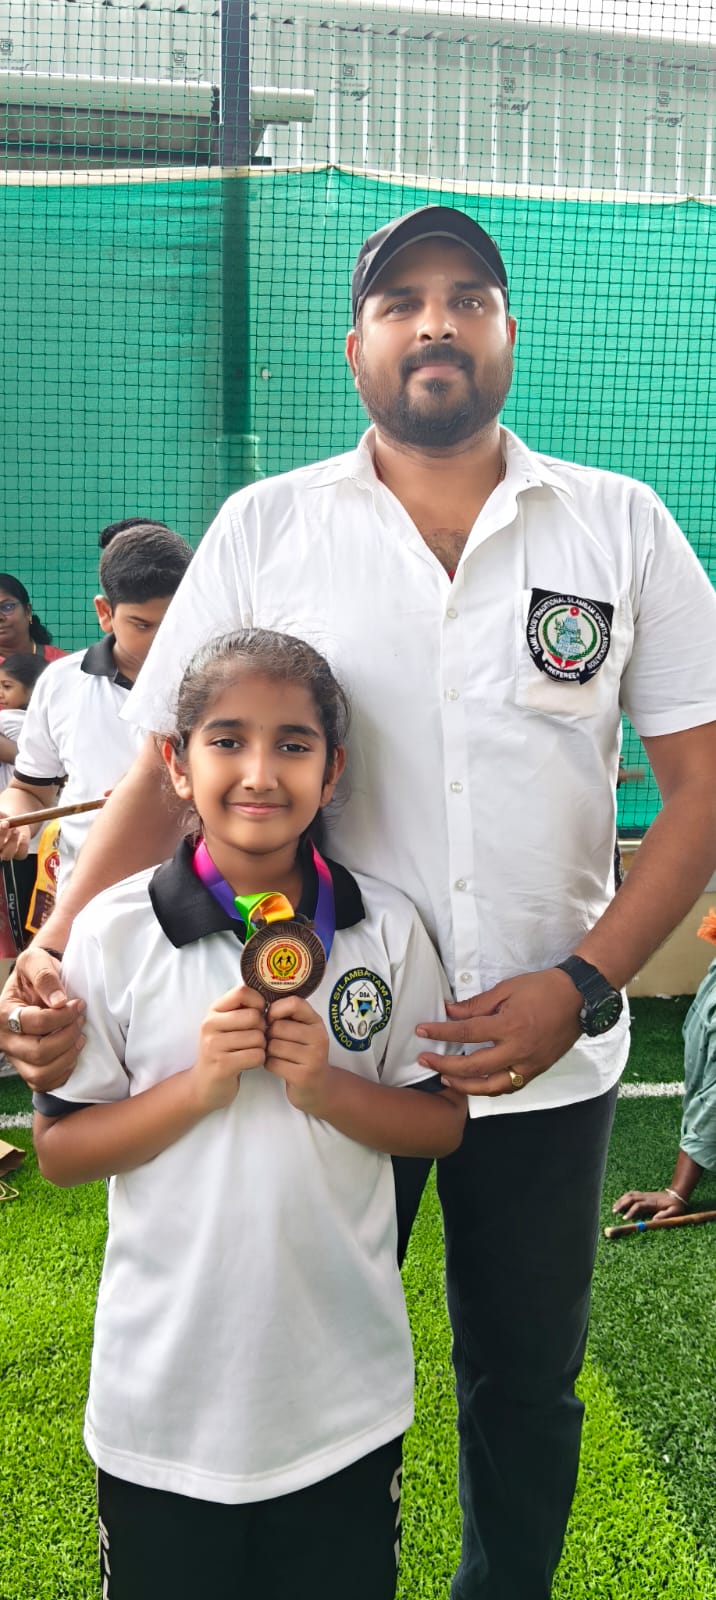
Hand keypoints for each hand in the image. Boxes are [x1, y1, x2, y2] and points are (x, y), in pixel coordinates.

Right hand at [0, 815, 30, 860]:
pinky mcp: (19, 854)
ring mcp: (7, 854)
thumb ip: (0, 816)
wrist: (13, 822)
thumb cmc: (3, 819)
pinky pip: (20, 854)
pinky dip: (23, 846)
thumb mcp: (1, 816)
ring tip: (16, 830)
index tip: (4, 823)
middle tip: (7, 824)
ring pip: (7, 855)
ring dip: (12, 841)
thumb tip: (1, 813)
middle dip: (1, 835)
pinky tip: (23, 836)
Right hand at [0, 958, 84, 1090]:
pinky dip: (63, 1072)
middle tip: (80, 1021)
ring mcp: (15, 1058)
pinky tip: (71, 1053)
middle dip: (68, 1037)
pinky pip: (44, 1083)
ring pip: (42, 1073)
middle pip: (39, 1053)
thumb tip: (59, 1001)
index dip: (63, 1016)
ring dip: (68, 1057)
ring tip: (79, 1038)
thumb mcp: (35, 961)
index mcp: (3, 1014)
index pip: (36, 1023)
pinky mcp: (27, 1069)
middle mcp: (5, 1040)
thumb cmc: (36, 972)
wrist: (36, 983)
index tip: (78, 1004)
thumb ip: (44, 976)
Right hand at [190, 984, 265, 1113]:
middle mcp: (210, 1025)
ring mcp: (214, 1045)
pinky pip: (256, 1056)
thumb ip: (241, 1009)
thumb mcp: (226, 1025)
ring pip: (258, 1038)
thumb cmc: (223, 1051)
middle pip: (254, 1017)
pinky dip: (258, 1060)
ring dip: (261, 1047)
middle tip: (255, 1039)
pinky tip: (249, 1063)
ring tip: (250, 1052)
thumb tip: (270, 995)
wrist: (203, 1085)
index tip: (258, 1015)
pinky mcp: (222, 1065)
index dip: (258, 1002)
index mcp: (213, 1011)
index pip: (242, 992)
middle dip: (262, 1029)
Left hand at [264, 995, 331, 1114]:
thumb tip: (258, 1007)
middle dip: (269, 1036)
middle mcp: (318, 1037)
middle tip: (274, 1043)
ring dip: (268, 1052)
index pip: (294, 1003)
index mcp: (317, 1022)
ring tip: (277, 1055)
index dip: (275, 1010)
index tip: (272, 1019)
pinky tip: (278, 1066)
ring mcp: (313, 1058)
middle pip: (278, 1027)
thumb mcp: (302, 1031)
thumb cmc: (302, 1054)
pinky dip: (269, 1065)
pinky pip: (273, 1063)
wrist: (319, 1087)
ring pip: (273, 1046)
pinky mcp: (303, 1076)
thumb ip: (287, 1016)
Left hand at [415, 969, 581, 1096]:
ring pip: (491, 1086)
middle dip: (444, 1064)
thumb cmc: (543, 988)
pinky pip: (510, 1086)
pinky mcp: (537, 1070)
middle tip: (425, 1059)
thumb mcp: (507, 989)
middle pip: (472, 1066)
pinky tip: (476, 1083)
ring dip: (465, 1086)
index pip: (465, 1033)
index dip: (440, 1032)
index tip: (422, 1031)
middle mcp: (517, 1049)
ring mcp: (529, 1063)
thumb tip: (450, 1012)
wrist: (579, 998)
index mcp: (509, 1025)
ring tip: (446, 1078)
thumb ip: (477, 1004)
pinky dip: (490, 1088)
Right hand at [611, 1187, 687, 1221]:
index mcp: (652, 1203)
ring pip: (630, 1194)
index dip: (631, 1211)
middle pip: (631, 1198)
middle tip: (614, 1211)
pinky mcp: (644, 1194)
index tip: (625, 1218)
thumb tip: (654, 1220)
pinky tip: (620, 1202)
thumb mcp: (675, 1212)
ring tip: (614, 1207)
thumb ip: (665, 1215)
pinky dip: (624, 1197)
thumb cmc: (676, 1205)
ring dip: (621, 1200)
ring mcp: (645, 1195)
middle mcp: (647, 1197)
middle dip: (621, 1204)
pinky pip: (632, 1194)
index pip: (638, 1205)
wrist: (677, 1194)